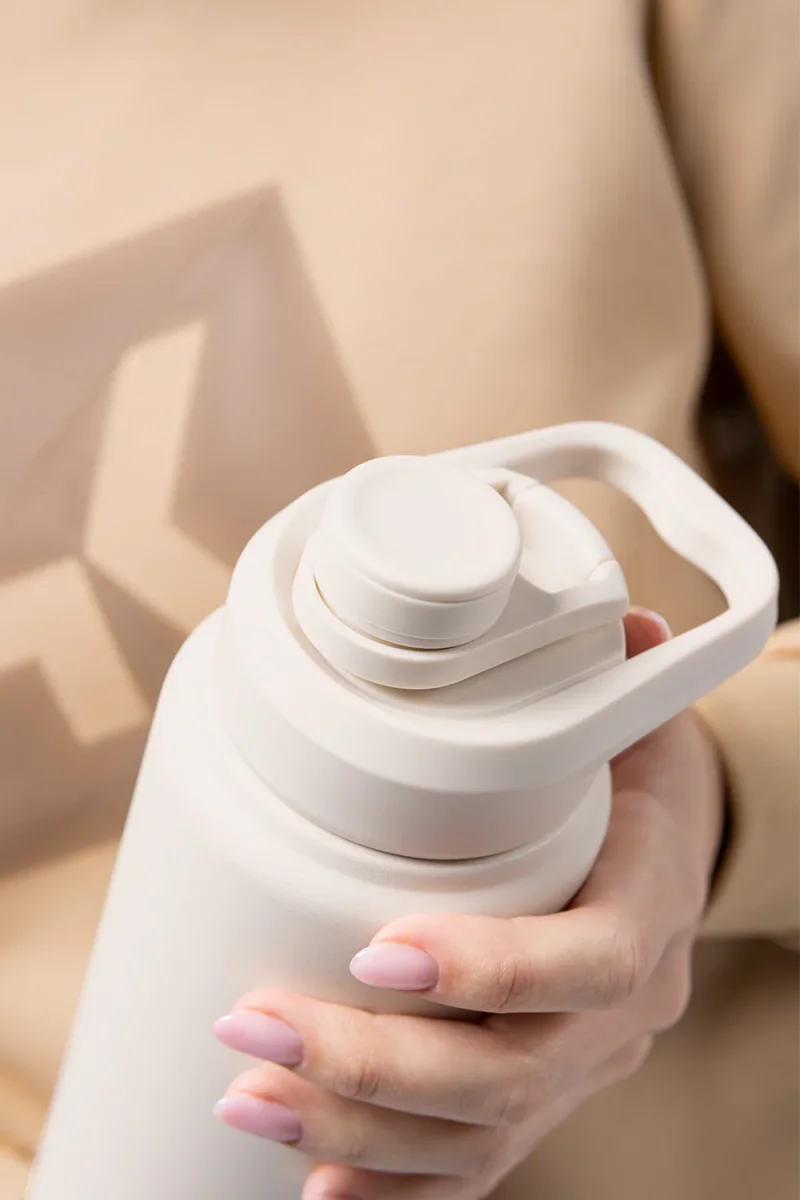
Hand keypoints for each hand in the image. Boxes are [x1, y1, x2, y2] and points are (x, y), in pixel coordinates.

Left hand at [213, 610, 724, 1199]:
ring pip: (477, 1137)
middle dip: (371, 1064)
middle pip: (506, 1075)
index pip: (584, 962)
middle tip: (252, 1026)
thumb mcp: (641, 724)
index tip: (376, 949)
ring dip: (354, 1132)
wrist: (678, 858)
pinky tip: (315, 1188)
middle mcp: (620, 1017)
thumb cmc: (642, 782)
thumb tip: (615, 620)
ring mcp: (582, 1070)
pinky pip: (476, 1168)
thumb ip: (617, 679)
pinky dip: (397, 1189)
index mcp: (650, 913)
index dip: (487, 968)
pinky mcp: (543, 1097)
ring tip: (246, 1097)